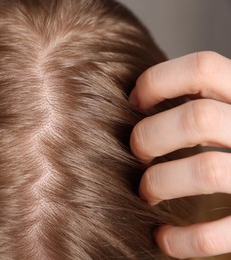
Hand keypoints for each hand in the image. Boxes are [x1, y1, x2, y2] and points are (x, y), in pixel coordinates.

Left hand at [130, 51, 230, 258]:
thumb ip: (202, 99)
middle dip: (150, 136)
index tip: (134, 101)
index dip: (158, 81)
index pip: (202, 68)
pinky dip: (186, 240)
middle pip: (197, 119)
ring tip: (146, 192)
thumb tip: (136, 96)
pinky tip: (164, 238)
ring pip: (206, 170)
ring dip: (161, 183)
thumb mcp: (229, 108)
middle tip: (137, 152)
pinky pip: (225, 232)